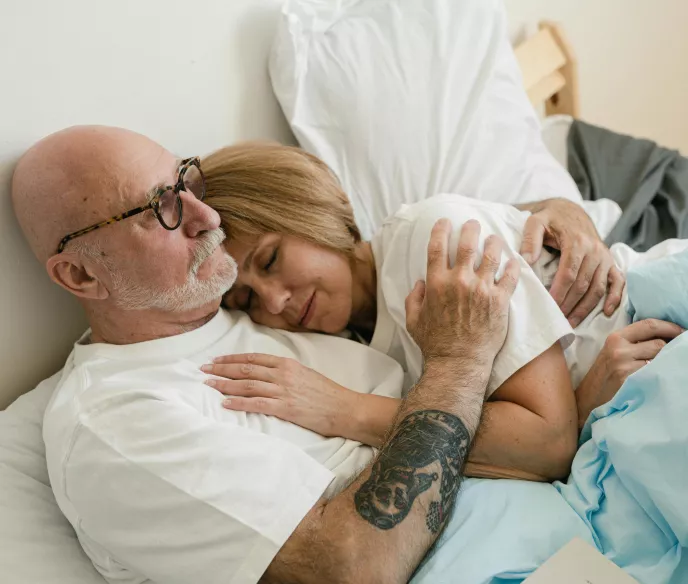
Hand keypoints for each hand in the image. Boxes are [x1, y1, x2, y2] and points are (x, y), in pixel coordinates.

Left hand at [202, 353, 356, 437]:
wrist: (344, 408)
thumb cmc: (327, 393)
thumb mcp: (305, 374)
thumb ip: (285, 372)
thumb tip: (266, 373)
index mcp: (287, 363)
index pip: (253, 358)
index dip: (232, 358)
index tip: (216, 360)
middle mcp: (282, 374)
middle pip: (245, 369)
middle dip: (222, 369)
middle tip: (204, 369)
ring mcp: (283, 390)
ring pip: (247, 385)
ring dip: (224, 384)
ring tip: (208, 384)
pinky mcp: (285, 408)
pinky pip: (256, 404)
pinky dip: (238, 403)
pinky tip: (225, 403)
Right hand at [405, 219, 519, 367]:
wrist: (458, 362)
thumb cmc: (434, 343)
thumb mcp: (413, 320)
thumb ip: (413, 299)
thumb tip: (420, 283)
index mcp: (436, 283)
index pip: (437, 247)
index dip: (441, 229)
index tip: (445, 221)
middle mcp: (459, 282)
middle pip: (467, 244)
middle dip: (471, 228)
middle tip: (473, 224)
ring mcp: (481, 290)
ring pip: (491, 254)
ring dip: (493, 242)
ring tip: (495, 238)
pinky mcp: (499, 301)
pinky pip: (510, 276)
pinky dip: (513, 265)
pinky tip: (513, 260)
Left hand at [519, 198, 624, 326]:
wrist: (570, 211)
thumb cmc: (550, 219)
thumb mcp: (536, 222)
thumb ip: (530, 239)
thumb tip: (527, 259)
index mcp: (577, 242)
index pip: (569, 273)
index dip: (559, 292)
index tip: (549, 306)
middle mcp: (595, 250)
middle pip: (583, 284)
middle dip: (569, 304)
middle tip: (557, 319)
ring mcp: (605, 256)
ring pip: (598, 287)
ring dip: (586, 307)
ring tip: (570, 322)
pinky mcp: (610, 261)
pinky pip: (617, 281)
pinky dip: (615, 297)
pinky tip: (607, 312)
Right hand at [576, 319, 683, 425]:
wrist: (586, 400)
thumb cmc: (603, 377)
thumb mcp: (612, 352)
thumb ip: (632, 342)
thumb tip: (664, 336)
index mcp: (615, 338)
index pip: (649, 325)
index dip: (670, 327)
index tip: (683, 332)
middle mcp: (619, 348)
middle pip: (659, 342)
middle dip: (671, 349)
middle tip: (677, 353)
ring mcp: (624, 364)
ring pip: (660, 358)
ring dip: (665, 363)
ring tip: (662, 369)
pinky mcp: (628, 379)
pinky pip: (654, 373)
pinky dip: (659, 375)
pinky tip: (654, 380)